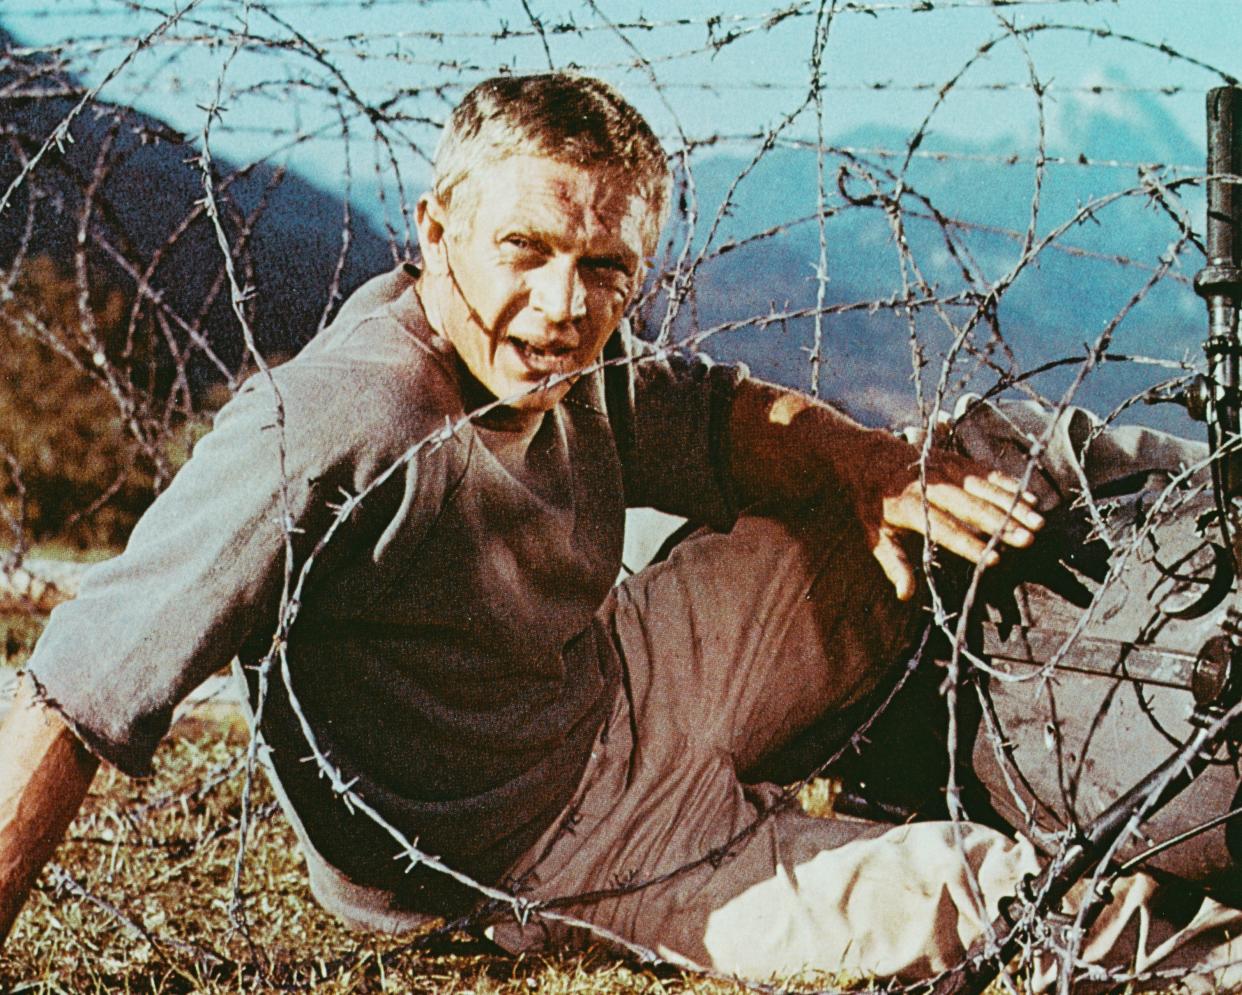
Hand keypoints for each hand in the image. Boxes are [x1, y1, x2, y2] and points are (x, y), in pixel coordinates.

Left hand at [857, 441, 1044, 601]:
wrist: (870, 458)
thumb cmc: (875, 504)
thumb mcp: (874, 534)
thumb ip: (893, 563)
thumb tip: (905, 594)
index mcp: (910, 506)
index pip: (944, 528)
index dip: (968, 545)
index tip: (993, 560)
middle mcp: (932, 485)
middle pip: (970, 506)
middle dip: (1000, 524)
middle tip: (1027, 540)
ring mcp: (946, 470)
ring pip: (984, 488)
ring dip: (1013, 505)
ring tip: (1037, 522)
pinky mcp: (958, 461)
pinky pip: (987, 472)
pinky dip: (1009, 485)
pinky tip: (1031, 498)